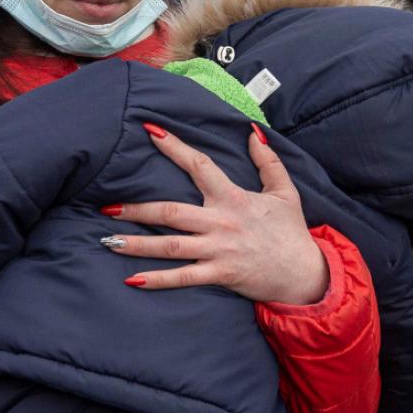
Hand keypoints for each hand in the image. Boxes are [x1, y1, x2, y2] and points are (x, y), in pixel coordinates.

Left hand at [103, 123, 328, 305]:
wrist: (306, 274)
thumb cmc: (291, 233)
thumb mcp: (285, 192)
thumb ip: (268, 161)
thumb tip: (252, 132)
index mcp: (233, 197)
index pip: (199, 165)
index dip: (174, 147)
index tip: (150, 132)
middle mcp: (221, 222)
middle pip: (171, 212)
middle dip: (137, 210)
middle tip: (107, 207)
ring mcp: (218, 250)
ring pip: (171, 245)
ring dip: (137, 244)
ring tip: (108, 240)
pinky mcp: (220, 274)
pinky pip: (184, 278)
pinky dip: (158, 280)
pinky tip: (133, 280)